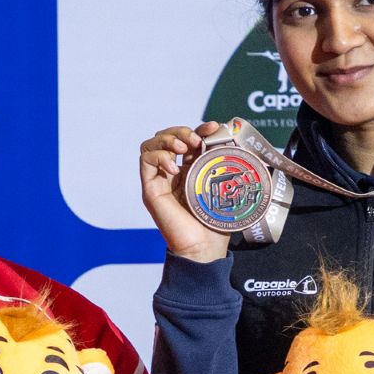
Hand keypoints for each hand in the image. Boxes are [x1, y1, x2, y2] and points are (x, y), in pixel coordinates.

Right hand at [140, 123, 233, 264]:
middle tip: (196, 141)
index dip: (197, 128)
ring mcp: (160, 181)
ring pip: (151, 145)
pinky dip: (159, 156)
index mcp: (190, 171)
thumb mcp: (224, 183)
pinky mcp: (151, 190)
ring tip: (184, 149)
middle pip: (166, 137)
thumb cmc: (216, 221)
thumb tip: (227, 131)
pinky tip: (174, 168)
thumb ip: (224, 159)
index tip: (212, 128)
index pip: (187, 139)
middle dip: (180, 131)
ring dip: (167, 139)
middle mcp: (172, 174)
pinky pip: (145, 160)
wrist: (204, 246)